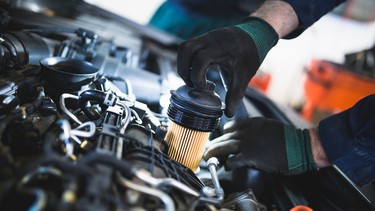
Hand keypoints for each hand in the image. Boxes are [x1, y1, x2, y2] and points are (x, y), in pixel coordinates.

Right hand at [177, 18, 277, 116]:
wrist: (256, 35)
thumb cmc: (250, 54)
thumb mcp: (244, 76)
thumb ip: (235, 95)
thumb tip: (228, 113)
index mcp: (221, 48)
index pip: (200, 59)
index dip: (198, 76)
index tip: (206, 88)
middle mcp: (210, 39)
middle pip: (186, 49)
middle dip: (184, 70)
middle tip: (192, 84)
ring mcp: (206, 36)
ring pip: (184, 47)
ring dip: (183, 64)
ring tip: (192, 77)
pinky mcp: (204, 38)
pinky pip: (189, 47)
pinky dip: (188, 60)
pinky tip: (198, 70)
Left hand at [203, 117, 317, 174]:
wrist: (301, 146)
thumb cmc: (290, 139)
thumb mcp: (271, 127)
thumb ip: (257, 130)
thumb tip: (248, 137)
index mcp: (253, 123)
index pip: (232, 126)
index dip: (224, 133)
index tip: (221, 137)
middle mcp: (247, 131)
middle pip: (225, 137)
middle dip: (215, 144)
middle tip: (208, 149)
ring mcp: (248, 143)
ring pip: (224, 147)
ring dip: (214, 152)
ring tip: (208, 157)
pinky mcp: (250, 156)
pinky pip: (233, 160)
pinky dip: (228, 163)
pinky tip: (226, 166)